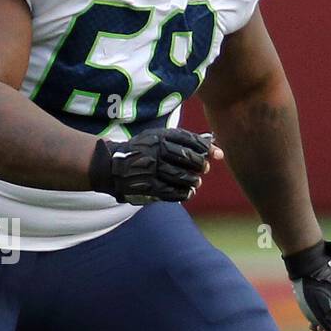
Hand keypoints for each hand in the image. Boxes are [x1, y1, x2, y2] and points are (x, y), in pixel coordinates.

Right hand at [89, 127, 220, 204]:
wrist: (113, 166)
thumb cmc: (142, 150)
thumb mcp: (158, 138)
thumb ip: (183, 141)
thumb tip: (214, 149)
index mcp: (160, 137)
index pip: (190, 140)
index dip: (206, 148)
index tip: (217, 154)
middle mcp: (157, 152)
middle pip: (188, 158)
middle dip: (200, 164)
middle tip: (204, 168)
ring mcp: (152, 170)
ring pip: (182, 176)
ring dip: (193, 180)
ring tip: (195, 182)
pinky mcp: (149, 186)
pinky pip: (172, 192)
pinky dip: (183, 193)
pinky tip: (187, 192)